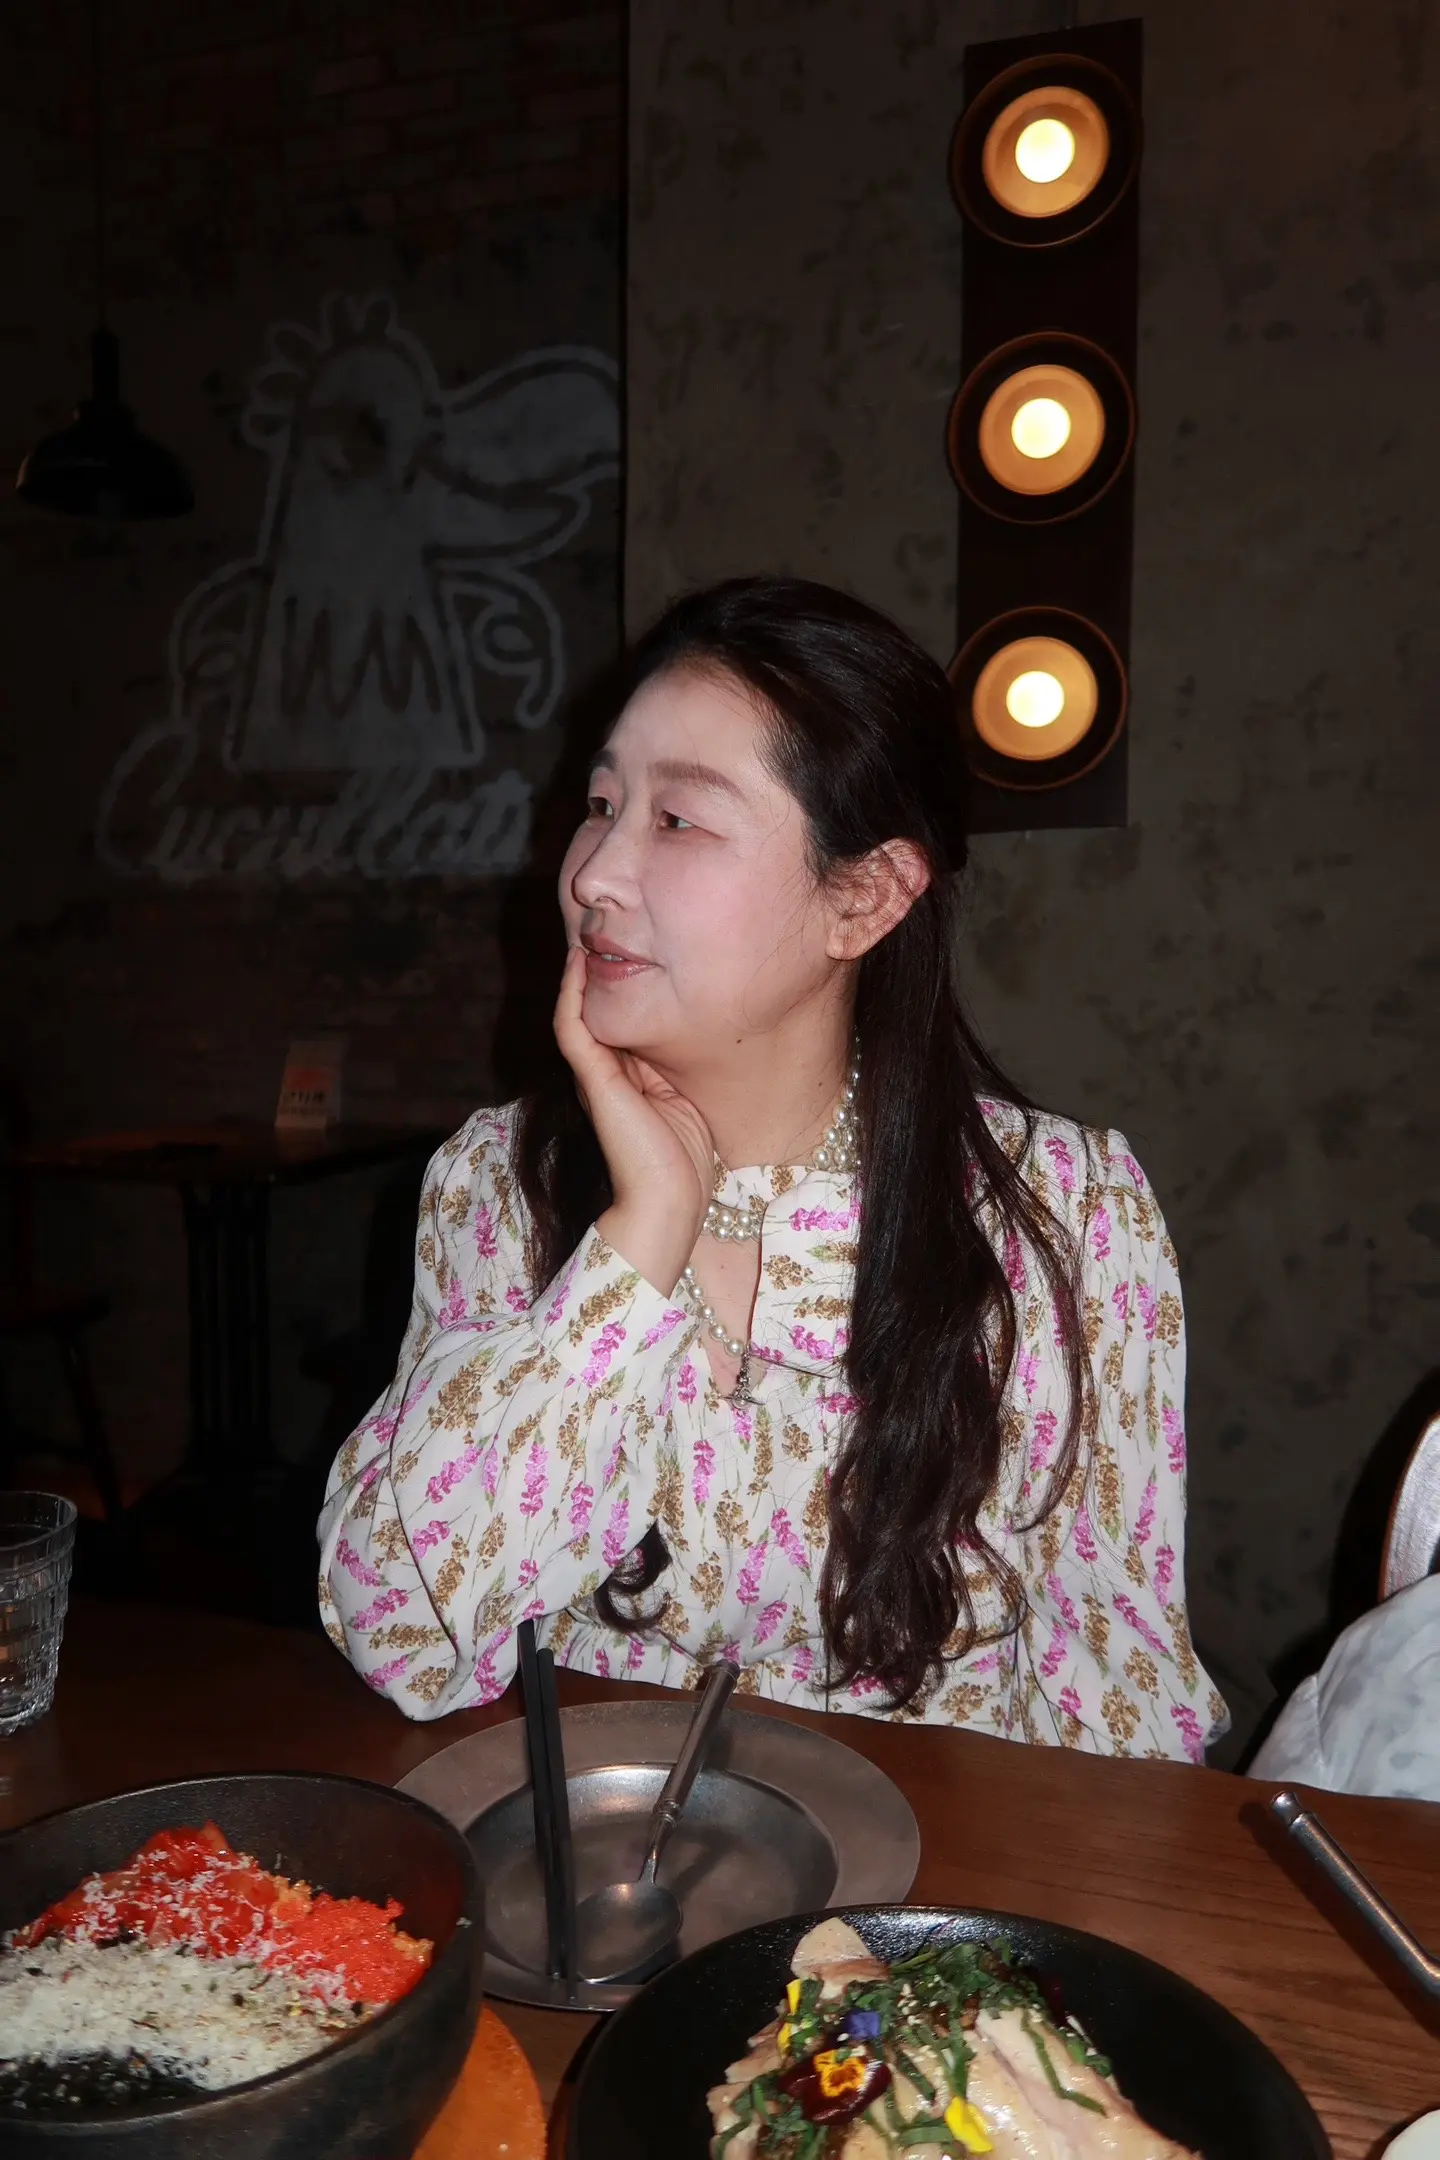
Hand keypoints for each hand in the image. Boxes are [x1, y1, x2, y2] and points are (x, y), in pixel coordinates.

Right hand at [553, 945, 712, 1293]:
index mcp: (623, 1075)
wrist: (670, 1204)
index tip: (627, 942)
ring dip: (577, 970)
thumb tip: (701, 1027)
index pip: (613, 1016)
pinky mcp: (594, 1079)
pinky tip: (578, 962)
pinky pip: (572, 1026)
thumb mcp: (688, 1096)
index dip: (615, 980)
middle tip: (598, 921)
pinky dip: (572, 993)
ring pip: (576, 1009)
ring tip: (583, 929)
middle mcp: (603, 1071)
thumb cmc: (687, 1161)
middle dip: (594, 966)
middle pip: (592, 1006)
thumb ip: (680, 1065)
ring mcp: (594, 1075)